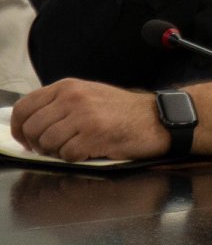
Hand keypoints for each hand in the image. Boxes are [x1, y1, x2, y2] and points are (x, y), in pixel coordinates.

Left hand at [10, 80, 167, 160]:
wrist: (159, 118)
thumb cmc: (124, 112)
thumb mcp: (89, 95)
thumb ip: (59, 104)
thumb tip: (29, 126)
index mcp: (68, 87)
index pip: (23, 108)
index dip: (18, 128)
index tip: (25, 140)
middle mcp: (72, 98)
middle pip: (31, 129)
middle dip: (39, 144)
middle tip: (54, 149)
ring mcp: (83, 116)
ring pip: (47, 144)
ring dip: (58, 152)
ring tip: (76, 148)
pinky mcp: (94, 136)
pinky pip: (67, 155)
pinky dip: (76, 158)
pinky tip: (90, 150)